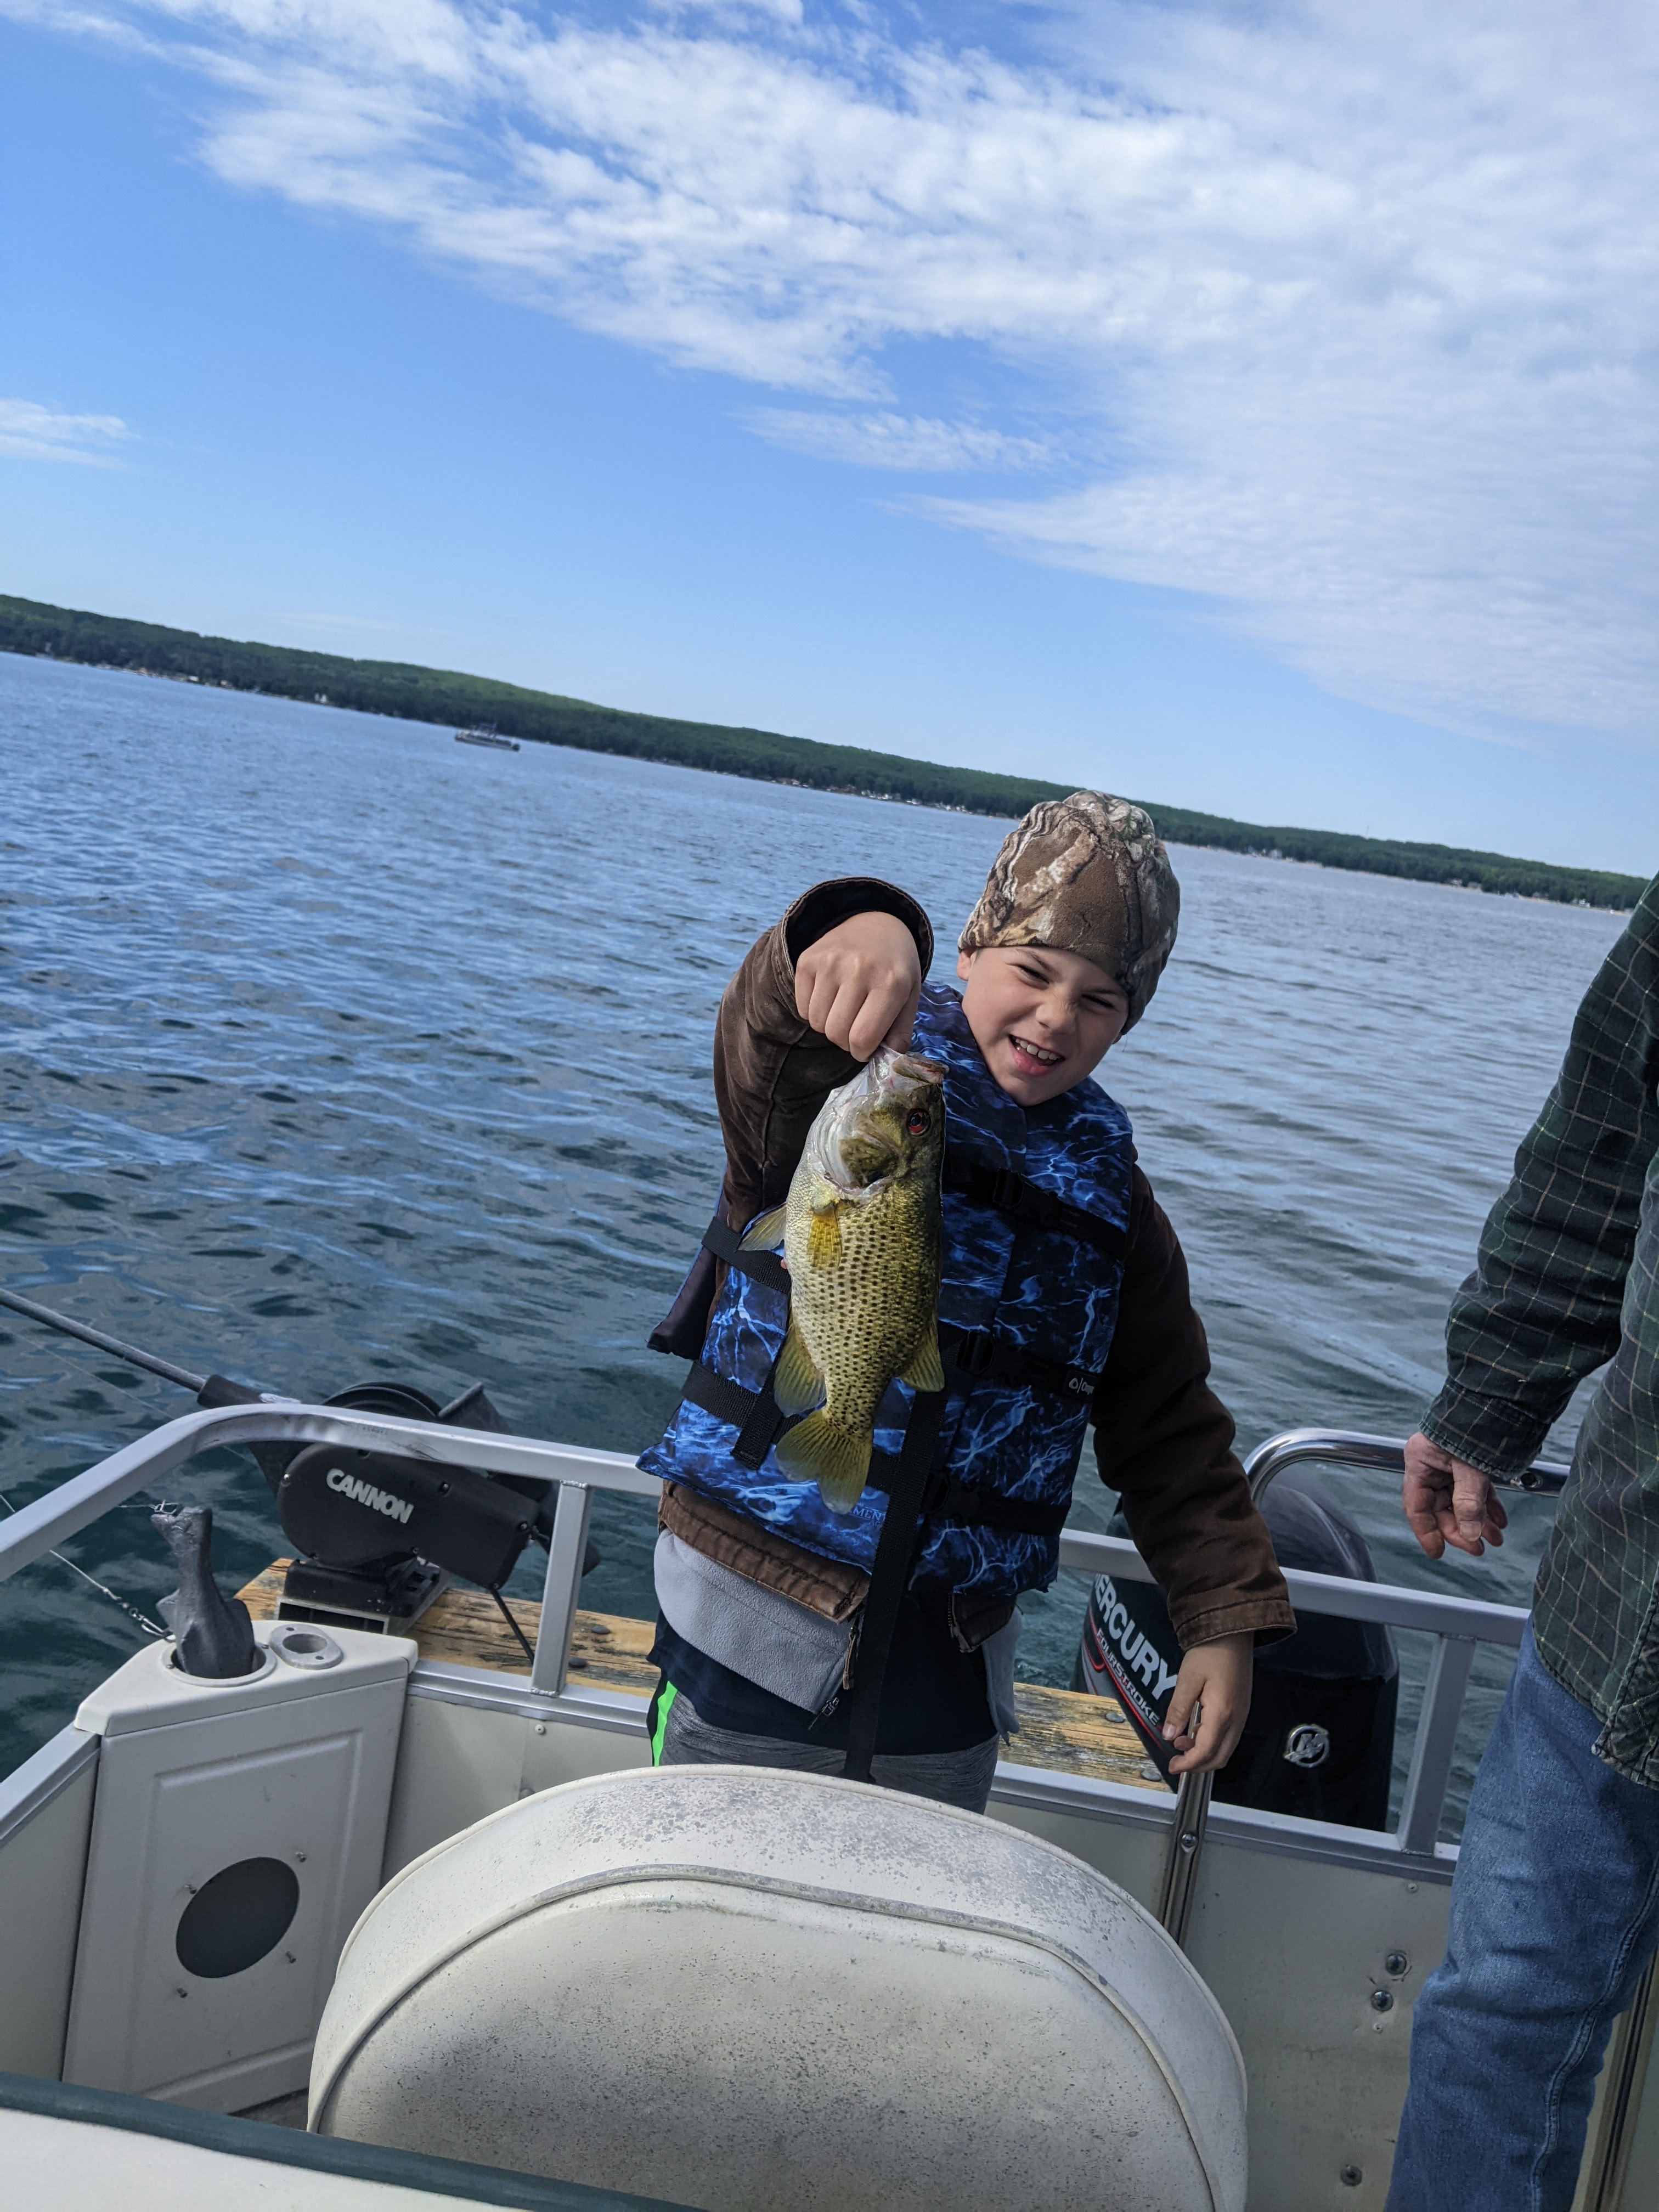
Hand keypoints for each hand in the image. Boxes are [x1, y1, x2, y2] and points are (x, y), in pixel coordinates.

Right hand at [795, 911, 921, 1060]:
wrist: (876, 924)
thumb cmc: (895, 968)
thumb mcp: (909, 997)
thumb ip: (900, 1033)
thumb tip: (887, 1063)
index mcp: (891, 982)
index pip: (862, 1038)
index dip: (861, 1053)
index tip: (865, 1048)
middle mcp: (859, 969)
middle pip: (836, 1033)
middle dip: (845, 1041)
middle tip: (854, 1029)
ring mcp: (830, 962)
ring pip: (817, 1023)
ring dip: (829, 1026)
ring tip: (843, 1011)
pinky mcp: (807, 960)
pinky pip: (802, 1007)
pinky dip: (814, 1011)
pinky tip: (830, 997)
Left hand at [1164, 1632, 1251, 1775]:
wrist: (1232, 1633)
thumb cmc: (1212, 1651)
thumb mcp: (1188, 1679)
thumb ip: (1178, 1709)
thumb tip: (1169, 1734)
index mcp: (1223, 1713)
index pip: (1206, 1751)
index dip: (1189, 1764)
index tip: (1174, 1767)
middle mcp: (1236, 1719)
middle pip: (1219, 1757)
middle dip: (1197, 1765)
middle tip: (1177, 1761)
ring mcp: (1241, 1715)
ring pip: (1224, 1748)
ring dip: (1203, 1752)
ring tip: (1181, 1741)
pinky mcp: (1240, 1709)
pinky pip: (1228, 1735)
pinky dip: (1211, 1741)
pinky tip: (1195, 1729)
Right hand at [1402, 1431, 1507, 1558]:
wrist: (1501, 1400)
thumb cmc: (1477, 1426)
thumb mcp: (1471, 1468)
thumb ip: (1468, 1503)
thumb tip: (1470, 1533)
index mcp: (1421, 1461)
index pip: (1417, 1506)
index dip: (1427, 1532)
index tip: (1439, 1552)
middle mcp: (1433, 1464)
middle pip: (1440, 1507)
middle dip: (1462, 1529)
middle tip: (1479, 1547)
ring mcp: (1451, 1464)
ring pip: (1461, 1501)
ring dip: (1478, 1521)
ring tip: (1496, 1538)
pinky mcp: (1470, 1463)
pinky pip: (1475, 1491)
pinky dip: (1487, 1506)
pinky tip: (1500, 1520)